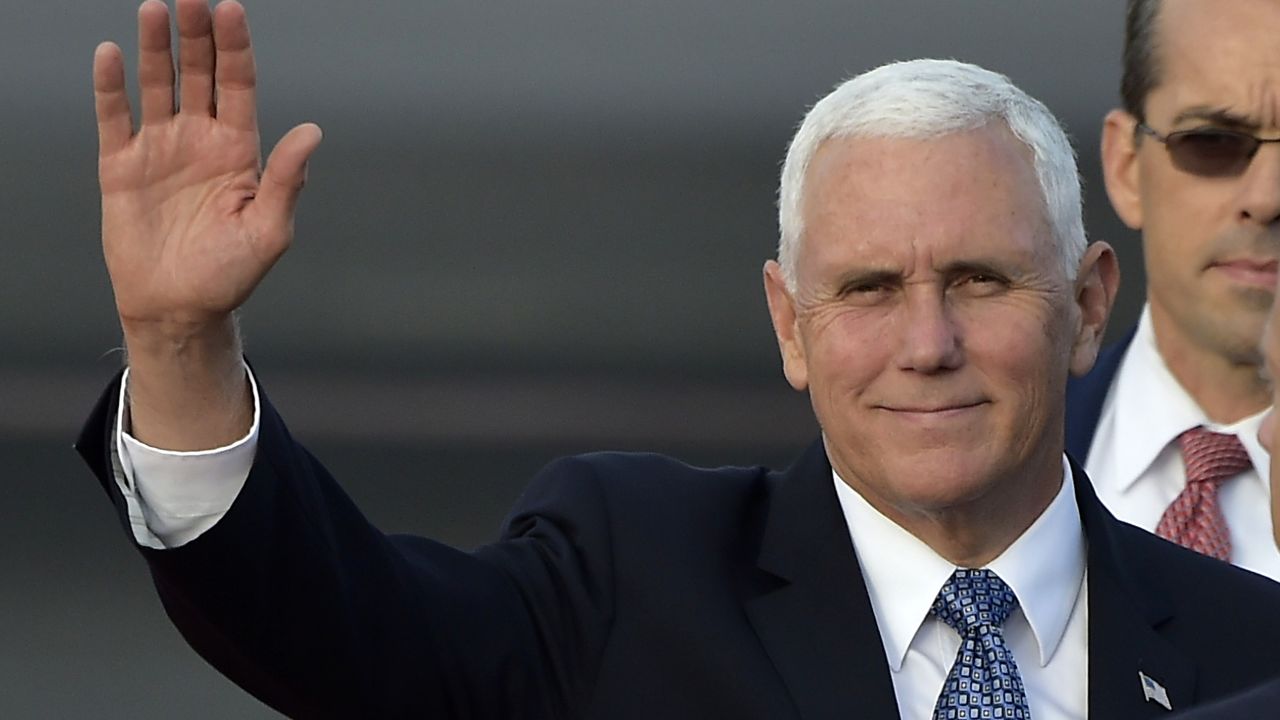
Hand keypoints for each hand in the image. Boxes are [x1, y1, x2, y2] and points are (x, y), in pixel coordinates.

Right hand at [94, 0, 321, 339]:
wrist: (178, 308)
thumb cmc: (230, 274)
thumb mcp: (268, 230)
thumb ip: (286, 180)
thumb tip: (312, 132)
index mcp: (239, 150)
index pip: (238, 85)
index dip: (235, 48)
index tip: (231, 10)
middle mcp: (200, 140)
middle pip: (198, 74)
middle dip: (196, 35)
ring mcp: (160, 149)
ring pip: (157, 85)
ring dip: (155, 48)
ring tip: (153, 10)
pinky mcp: (121, 166)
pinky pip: (115, 117)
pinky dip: (111, 86)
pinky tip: (110, 53)